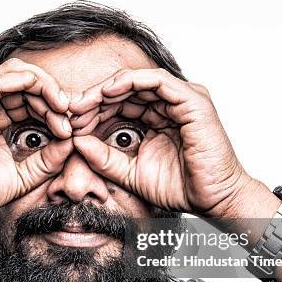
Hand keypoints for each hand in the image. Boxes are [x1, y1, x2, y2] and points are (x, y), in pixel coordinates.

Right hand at [0, 58, 73, 220]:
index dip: (56, 106)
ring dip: (47, 88)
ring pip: (18, 74)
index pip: (31, 96)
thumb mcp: (24, 176)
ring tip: (63, 111)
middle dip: (55, 97)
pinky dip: (30, 84)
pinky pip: (2, 81)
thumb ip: (48, 160)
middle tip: (71, 121)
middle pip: (28, 81)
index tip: (73, 128)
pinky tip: (50, 104)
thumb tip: (73, 142)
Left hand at [69, 68, 254, 217]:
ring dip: (106, 90)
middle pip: (124, 90)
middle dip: (94, 99)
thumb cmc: (179, 187)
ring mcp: (182, 99)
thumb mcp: (129, 172)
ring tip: (84, 103)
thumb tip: (76, 141)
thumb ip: (104, 157)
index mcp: (157, 117)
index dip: (93, 110)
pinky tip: (107, 93)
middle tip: (70, 110)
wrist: (211, 200)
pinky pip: (157, 81)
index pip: (119, 104)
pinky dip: (130, 82)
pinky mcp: (192, 100)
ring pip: (137, 81)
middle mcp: (169, 104)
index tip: (69, 123)